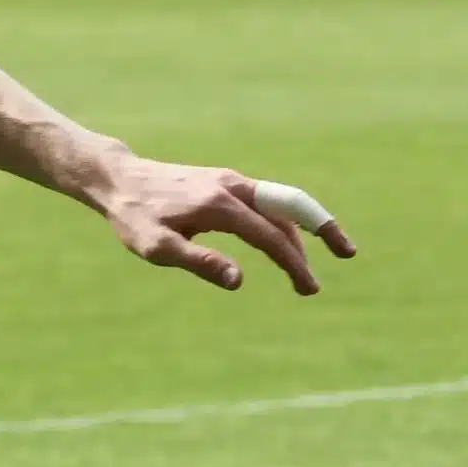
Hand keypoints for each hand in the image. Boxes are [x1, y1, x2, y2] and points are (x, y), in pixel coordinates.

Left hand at [80, 153, 353, 295]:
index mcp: (220, 205)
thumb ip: (199, 263)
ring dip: (304, 229)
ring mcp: (232, 181)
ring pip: (280, 204)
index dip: (293, 263)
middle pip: (291, 208)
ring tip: (313, 261)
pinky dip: (285, 219)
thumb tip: (239, 280)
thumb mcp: (157, 248)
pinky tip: (286, 241)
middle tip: (347, 255)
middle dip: (323, 230)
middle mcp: (233, 187)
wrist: (119, 179)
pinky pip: (267, 200)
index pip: (270, 237)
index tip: (309, 287)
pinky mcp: (227, 182)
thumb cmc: (134, 218)